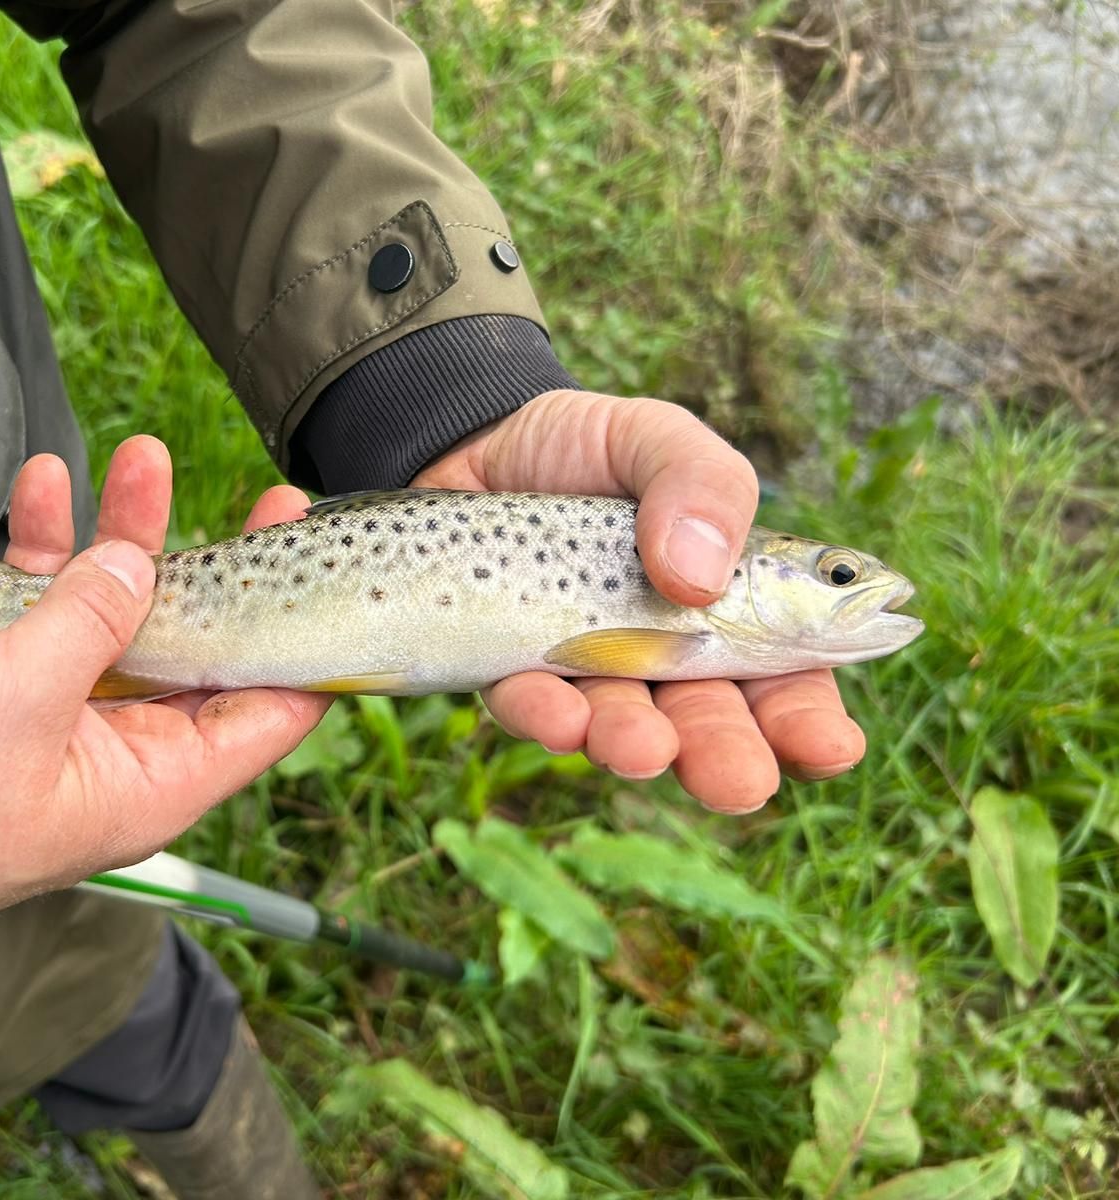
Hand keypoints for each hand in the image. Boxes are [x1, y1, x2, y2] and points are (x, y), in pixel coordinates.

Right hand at [0, 437, 328, 983]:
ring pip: (112, 615)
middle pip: (196, 649)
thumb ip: (89, 622)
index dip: (304, 642)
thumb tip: (141, 563)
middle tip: (267, 498)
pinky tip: (41, 483)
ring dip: (123, 538)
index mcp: (145, 784)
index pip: (263, 716)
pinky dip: (38, 548)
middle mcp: (109, 753)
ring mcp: (47, 716)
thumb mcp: (12, 701)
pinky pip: (34, 607)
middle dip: (223, 568)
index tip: (326, 569)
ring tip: (142, 457)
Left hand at [412, 389, 864, 814]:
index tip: (831, 746)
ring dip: (636, 744)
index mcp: (729, 604)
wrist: (468, 439)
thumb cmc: (584, 447)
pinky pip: (530, 706)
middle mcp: (662, 652)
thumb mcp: (656, 438)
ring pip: (622, 726)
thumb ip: (701, 483)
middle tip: (740, 783)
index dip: (810, 717)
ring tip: (643, 751)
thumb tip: (700, 580)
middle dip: (726, 756)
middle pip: (710, 722)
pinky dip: (548, 717)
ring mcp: (586, 668)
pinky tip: (563, 720)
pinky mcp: (509, 669)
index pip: (786, 676)